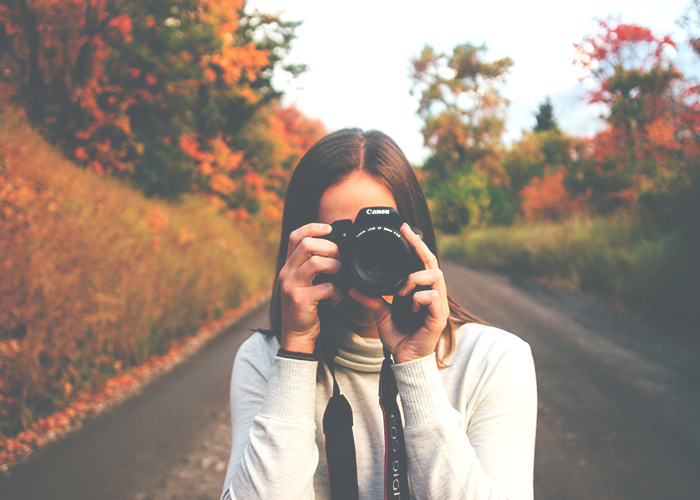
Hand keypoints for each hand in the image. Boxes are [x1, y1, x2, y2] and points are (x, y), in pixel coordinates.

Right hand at [278, 223, 343, 353]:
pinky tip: (336, 299)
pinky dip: (337, 292)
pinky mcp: (300, 300)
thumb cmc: (306, 307)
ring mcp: (291, 286)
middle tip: (339, 261)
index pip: (295, 236)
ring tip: (340, 279)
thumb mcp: (305, 282)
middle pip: (307, 244)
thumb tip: (336, 248)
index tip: (329, 228)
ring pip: (317, 262)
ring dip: (336, 268)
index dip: (312, 227)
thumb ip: (314, 266)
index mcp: (288, 266)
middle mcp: (286, 273)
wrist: (297, 335)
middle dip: (330, 248)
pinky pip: (326, 287)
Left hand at [349, 223, 448, 363]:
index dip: (415, 244)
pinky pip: (433, 297)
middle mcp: (432, 294)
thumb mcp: (381, 314)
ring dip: (415, 280)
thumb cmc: (399, 337)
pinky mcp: (439, 317)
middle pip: (432, 262)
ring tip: (401, 293)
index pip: (421, 261)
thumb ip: (372, 299)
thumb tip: (354, 288)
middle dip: (419, 246)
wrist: (405, 360)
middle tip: (406, 234)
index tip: (403, 228)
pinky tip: (409, 308)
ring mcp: (438, 305)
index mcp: (420, 290)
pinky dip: (418, 298)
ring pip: (435, 276)